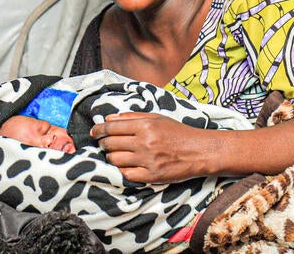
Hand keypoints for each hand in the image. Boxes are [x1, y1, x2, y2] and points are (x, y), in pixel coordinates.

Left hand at [90, 112, 206, 182]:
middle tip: (104, 143)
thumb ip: (132, 117)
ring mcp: (147, 160)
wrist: (199, 151)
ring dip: (111, 157)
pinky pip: (126, 174)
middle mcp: (144, 142)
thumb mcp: (157, 118)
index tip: (94, 132)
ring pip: (115, 160)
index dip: (98, 130)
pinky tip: (127, 165)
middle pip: (110, 144)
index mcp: (145, 125)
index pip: (111, 127)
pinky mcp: (151, 176)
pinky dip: (123, 170)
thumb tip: (108, 119)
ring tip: (116, 154)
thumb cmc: (177, 132)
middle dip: (103, 143)